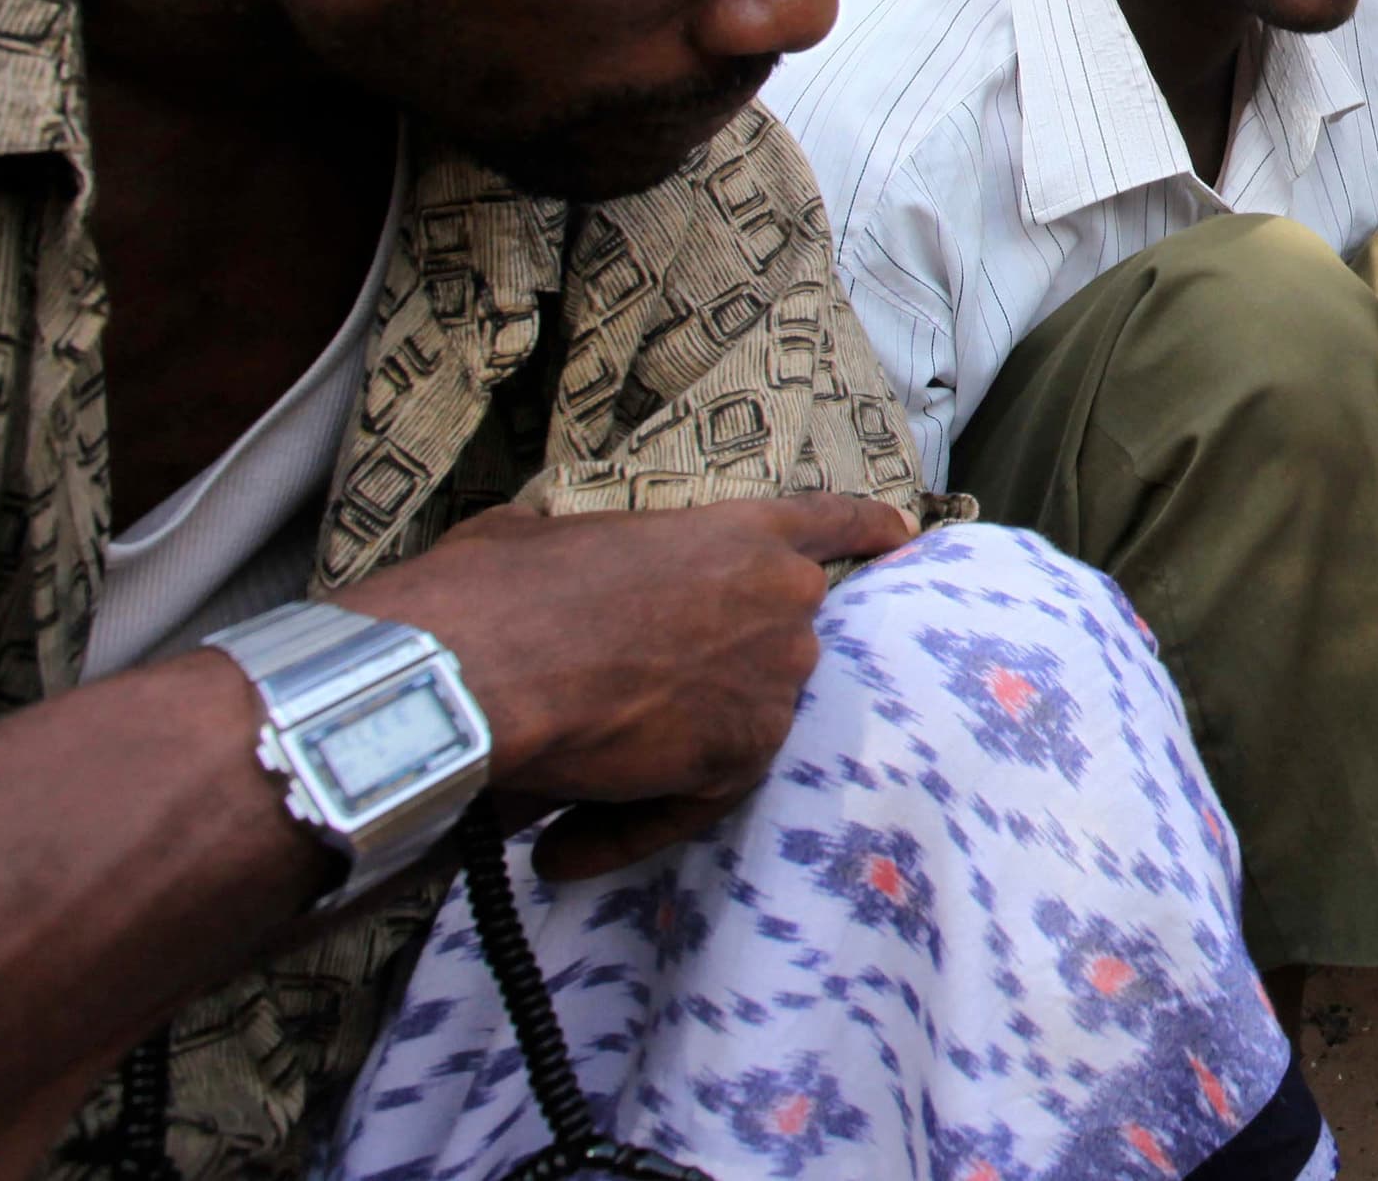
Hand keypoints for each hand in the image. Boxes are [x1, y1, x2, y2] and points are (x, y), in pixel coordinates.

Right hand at [346, 494, 917, 877]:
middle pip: (777, 646)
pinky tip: (564, 851)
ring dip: (669, 757)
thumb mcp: (547, 538)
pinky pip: (700, 799)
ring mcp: (773, 678)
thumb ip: (592, 552)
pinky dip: (631, 828)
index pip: (828, 526)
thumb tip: (558, 564)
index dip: (865, 532)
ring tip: (569, 783)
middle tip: (634, 701)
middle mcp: (781, 599)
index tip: (901, 536)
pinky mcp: (744, 753)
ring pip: (738, 725)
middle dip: (717, 676)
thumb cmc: (493, 594)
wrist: (476, 671)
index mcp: (741, 531)